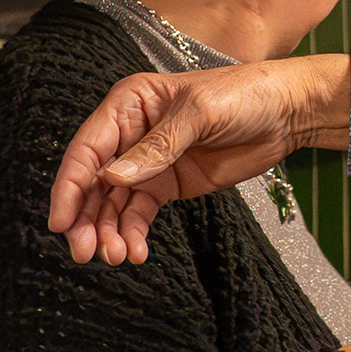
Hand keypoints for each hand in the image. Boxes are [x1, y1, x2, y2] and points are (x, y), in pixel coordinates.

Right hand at [47, 53, 348, 262]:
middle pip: (93, 182)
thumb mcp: (201, 114)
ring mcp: (147, 162)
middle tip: (86, 253)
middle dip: (87, 219)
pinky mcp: (167, 184)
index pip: (87, 149)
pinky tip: (136, 252)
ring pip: (114, 203)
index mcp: (128, 104)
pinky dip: (134, 233)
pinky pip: (140, 213)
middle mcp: (130, 133)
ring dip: (110, 231)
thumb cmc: (245, 95)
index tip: (60, 222)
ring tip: (117, 256)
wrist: (289, 113)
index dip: (70, 186)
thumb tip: (111, 178)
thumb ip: (158, 147)